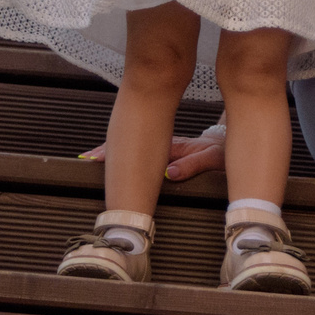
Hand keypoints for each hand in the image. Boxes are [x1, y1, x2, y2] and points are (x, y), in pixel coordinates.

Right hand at [80, 130, 227, 180]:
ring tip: (91, 158)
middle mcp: (163, 144)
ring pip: (133, 145)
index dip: (120, 155)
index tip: (99, 159)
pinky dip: (124, 153)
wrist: (228, 141)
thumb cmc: (220, 152)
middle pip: (131, 144)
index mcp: (171, 147)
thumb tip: (169, 173)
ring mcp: (162, 145)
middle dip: (108, 150)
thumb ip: (193, 165)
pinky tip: (111, 158)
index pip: (140, 150)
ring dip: (114, 151)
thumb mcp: (211, 159)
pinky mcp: (164, 149)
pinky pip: (140, 149)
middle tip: (87, 158)